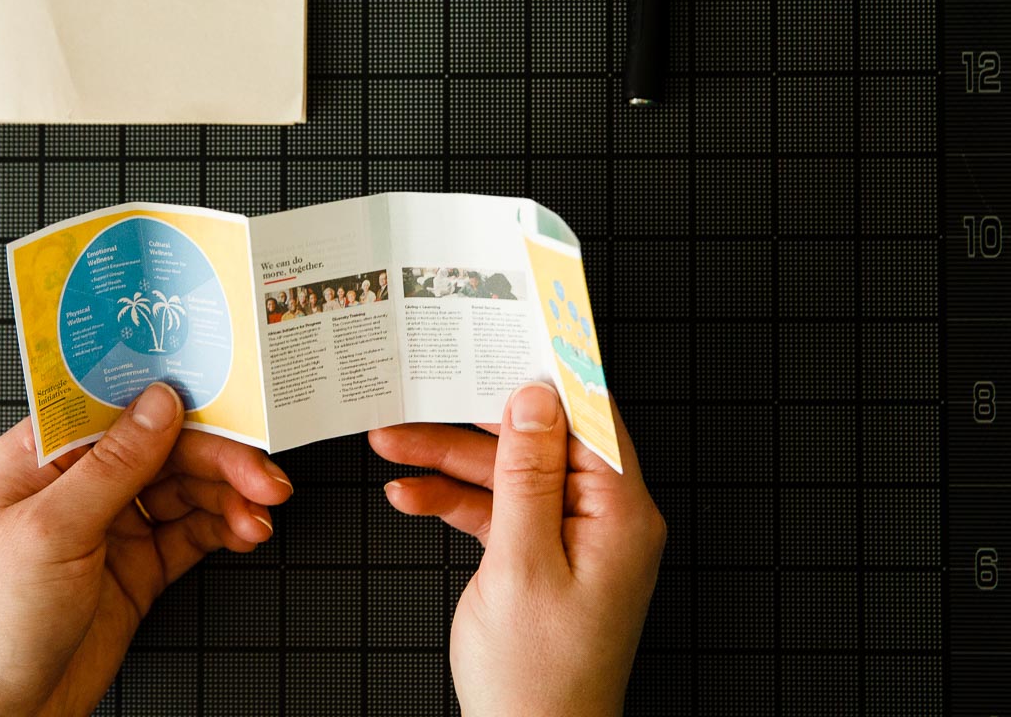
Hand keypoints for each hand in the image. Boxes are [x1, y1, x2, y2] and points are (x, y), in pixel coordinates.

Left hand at [0, 382, 293, 716]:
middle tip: (263, 475)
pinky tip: (247, 529)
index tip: (229, 397)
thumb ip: (114, 464)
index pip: (119, 404)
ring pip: (187, 489)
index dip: (175, 397)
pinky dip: (226, 527)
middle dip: (221, 458)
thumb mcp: (51, 531)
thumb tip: (160, 401)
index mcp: (42, 456)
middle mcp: (80, 484)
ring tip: (261, 512)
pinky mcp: (138, 568)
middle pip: (166, 447)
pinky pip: (193, 532)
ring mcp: (111, 527)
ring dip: (230, 495)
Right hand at [369, 383, 664, 716]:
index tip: (513, 333)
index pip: (590, 419)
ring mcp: (569, 538)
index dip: (551, 375)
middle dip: (472, 421)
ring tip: (390, 442)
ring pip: (507, 475)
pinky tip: (409, 494)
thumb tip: (535, 399)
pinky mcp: (537, 557)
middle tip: (423, 391)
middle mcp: (602, 518)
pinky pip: (496, 512)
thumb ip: (525, 476)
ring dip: (449, 461)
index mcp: (619, 513)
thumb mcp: (523, 563)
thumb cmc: (539, 677)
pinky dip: (453, 501)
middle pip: (536, 442)